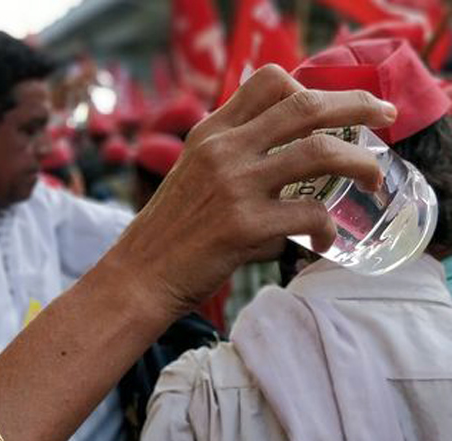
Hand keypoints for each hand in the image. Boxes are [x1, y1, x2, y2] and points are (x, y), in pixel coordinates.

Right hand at [110, 64, 397, 319]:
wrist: (136, 279)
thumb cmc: (166, 236)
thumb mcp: (189, 176)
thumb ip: (229, 156)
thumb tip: (287, 155)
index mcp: (209, 134)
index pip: (270, 82)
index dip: (311, 89)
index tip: (331, 110)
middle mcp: (223, 151)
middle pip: (307, 106)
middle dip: (357, 107)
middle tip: (382, 118)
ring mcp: (235, 187)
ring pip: (322, 152)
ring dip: (360, 163)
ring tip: (373, 177)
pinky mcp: (245, 227)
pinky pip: (311, 215)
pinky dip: (327, 229)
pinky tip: (323, 240)